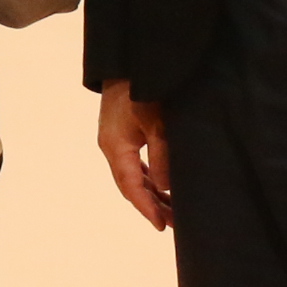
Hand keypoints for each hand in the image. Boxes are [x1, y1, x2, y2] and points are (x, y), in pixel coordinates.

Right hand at [97, 81, 171, 230]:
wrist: (128, 60)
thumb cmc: (143, 88)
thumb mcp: (157, 123)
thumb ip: (162, 156)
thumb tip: (166, 188)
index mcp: (115, 147)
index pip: (131, 187)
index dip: (146, 209)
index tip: (162, 226)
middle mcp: (112, 146)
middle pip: (131, 185)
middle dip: (152, 206)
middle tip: (174, 224)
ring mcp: (116, 139)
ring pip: (133, 175)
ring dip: (151, 193)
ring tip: (172, 210)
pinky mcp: (122, 131)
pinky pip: (135, 163)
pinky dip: (148, 177)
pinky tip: (161, 185)